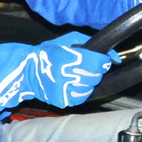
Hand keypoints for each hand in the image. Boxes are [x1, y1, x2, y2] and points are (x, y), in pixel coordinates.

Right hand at [0, 33, 117, 112]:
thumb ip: (91, 44)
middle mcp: (68, 75)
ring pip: (90, 87)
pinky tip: (70, 83)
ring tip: (74, 74)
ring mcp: (66, 90)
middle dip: (93, 70)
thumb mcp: (68, 40)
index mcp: (69, 58)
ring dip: (87, 81)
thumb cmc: (48, 53)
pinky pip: (82, 97)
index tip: (99, 59)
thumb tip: (115, 57)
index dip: (102, 60)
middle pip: (96, 76)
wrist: (26, 72)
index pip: (99, 62)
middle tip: (82, 65)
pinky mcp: (64, 101)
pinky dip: (80, 91)